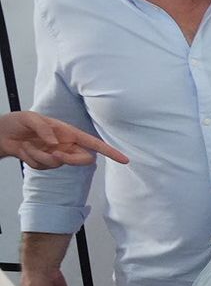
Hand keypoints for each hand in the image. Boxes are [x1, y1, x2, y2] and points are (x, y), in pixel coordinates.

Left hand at [0, 112, 127, 169]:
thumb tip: (55, 143)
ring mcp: (56, 155)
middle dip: (69, 159)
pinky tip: (25, 150)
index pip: (94, 143)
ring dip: (40, 156)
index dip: (110, 152)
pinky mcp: (45, 163)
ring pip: (58, 164)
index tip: (124, 159)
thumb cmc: (17, 122)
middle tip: (55, 153)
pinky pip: (43, 167)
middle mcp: (65, 145)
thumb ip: (44, 128)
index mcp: (68, 133)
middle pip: (82, 159)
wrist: (2, 134)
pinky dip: (31, 159)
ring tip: (27, 145)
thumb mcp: (29, 118)